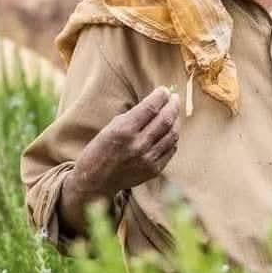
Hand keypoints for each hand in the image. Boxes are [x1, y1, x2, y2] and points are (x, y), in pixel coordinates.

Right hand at [59, 87, 179, 235]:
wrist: (95, 182)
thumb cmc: (99, 151)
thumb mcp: (110, 128)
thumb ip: (132, 117)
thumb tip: (153, 103)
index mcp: (124, 130)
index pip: (151, 108)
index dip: (161, 96)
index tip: (164, 90)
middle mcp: (138, 145)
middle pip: (166, 119)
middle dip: (173, 105)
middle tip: (174, 98)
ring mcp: (148, 159)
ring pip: (172, 134)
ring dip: (176, 120)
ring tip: (175, 112)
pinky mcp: (154, 170)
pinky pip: (170, 149)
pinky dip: (173, 138)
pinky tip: (171, 131)